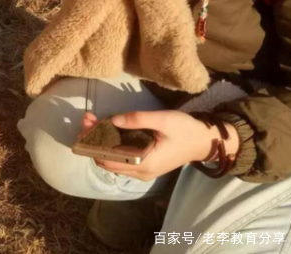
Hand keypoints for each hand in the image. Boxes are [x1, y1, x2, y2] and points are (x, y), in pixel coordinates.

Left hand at [80, 110, 238, 180]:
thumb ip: (138, 119)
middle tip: (87, 119)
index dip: (93, 142)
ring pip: (112, 159)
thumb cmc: (185, 130)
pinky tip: (107, 128)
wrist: (204, 141)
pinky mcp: (143, 164)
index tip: (86, 123)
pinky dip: (110, 144)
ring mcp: (141, 170)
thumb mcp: (163, 120)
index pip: (108, 158)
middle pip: (106, 160)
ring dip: (100, 142)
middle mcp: (140, 172)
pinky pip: (120, 158)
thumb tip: (113, 120)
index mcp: (144, 163)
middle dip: (93, 140)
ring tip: (93, 121)